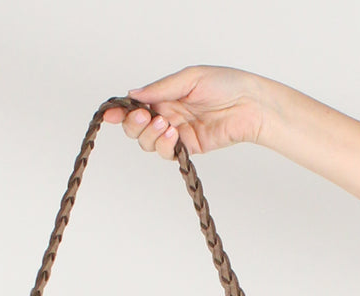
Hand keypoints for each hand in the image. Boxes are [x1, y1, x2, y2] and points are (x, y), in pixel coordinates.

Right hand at [103, 65, 266, 159]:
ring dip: (150, 135)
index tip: (109, 114)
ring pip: (148, 143)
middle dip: (133, 125)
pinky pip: (166, 152)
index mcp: (165, 96)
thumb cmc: (226, 85)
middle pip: (136, 129)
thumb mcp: (190, 78)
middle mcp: (167, 115)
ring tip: (166, 124)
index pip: (136, 106)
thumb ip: (160, 89)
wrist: (250, 104)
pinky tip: (173, 134)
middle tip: (142, 118)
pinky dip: (164, 145)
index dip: (120, 112)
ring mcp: (176, 133)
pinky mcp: (187, 148)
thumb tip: (133, 95)